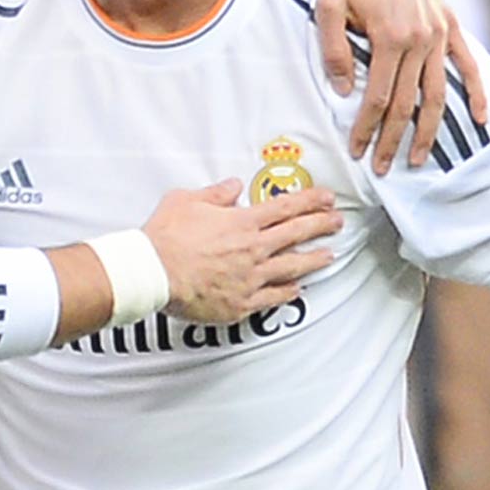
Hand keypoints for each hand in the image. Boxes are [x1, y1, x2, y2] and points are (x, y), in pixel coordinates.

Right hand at [143, 180, 340, 320]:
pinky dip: (288, 292)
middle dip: (321, 225)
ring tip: (329, 255)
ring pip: (292, 267)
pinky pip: (273, 297)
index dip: (310, 201)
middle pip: (296, 234)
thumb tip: (233, 186)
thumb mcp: (186, 201)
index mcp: (241, 222)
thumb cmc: (165, 238)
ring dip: (314, 259)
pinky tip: (298, 289)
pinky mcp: (241, 303)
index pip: (285, 207)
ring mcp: (250, 278)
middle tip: (337, 222)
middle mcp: (252, 249)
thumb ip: (215, 194)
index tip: (326, 198)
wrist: (152, 274)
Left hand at [317, 0, 487, 173]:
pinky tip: (479, 119)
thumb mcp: (327, 8)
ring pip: (436, 94)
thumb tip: (343, 93)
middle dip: (392, 140)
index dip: (366, 129)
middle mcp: (419, 40)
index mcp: (389, 38)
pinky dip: (475, 92)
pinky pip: (467, 64)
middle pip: (406, 104)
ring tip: (417, 158)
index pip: (377, 99)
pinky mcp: (449, 25)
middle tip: (382, 168)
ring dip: (427, 131)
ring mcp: (438, 34)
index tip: (357, 151)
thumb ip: (333, 52)